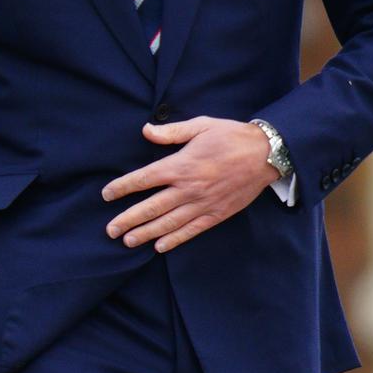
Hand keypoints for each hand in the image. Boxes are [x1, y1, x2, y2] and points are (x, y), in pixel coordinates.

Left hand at [103, 117, 275, 253]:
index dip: (122, 187)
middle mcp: (188, 188)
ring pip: (168, 223)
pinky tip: (159, 246)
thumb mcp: (201, 126)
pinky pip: (191, 230)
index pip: (143, 179)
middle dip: (128, 220)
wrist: (266, 154)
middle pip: (150, 207)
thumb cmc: (231, 136)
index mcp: (181, 165)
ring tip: (128, 241)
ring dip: (145, 234)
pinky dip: (174, 239)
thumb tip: (146, 131)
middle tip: (110, 230)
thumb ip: (171, 132)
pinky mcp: (216, 214)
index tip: (107, 195)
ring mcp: (202, 204)